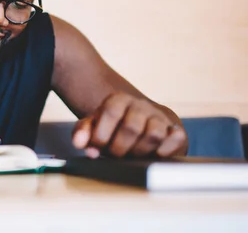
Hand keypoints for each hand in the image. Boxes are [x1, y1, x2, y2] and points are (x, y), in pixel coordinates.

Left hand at [71, 93, 187, 157]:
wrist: (139, 124)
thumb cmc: (112, 129)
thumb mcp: (94, 127)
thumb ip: (82, 132)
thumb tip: (79, 143)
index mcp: (119, 100)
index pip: (111, 112)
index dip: (102, 134)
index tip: (97, 147)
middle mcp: (141, 106)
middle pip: (132, 127)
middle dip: (119, 148)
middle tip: (114, 156)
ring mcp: (160, 118)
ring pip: (154, 134)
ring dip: (140, 152)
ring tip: (131, 158)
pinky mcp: (177, 131)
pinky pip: (176, 139)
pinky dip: (164, 151)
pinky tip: (152, 157)